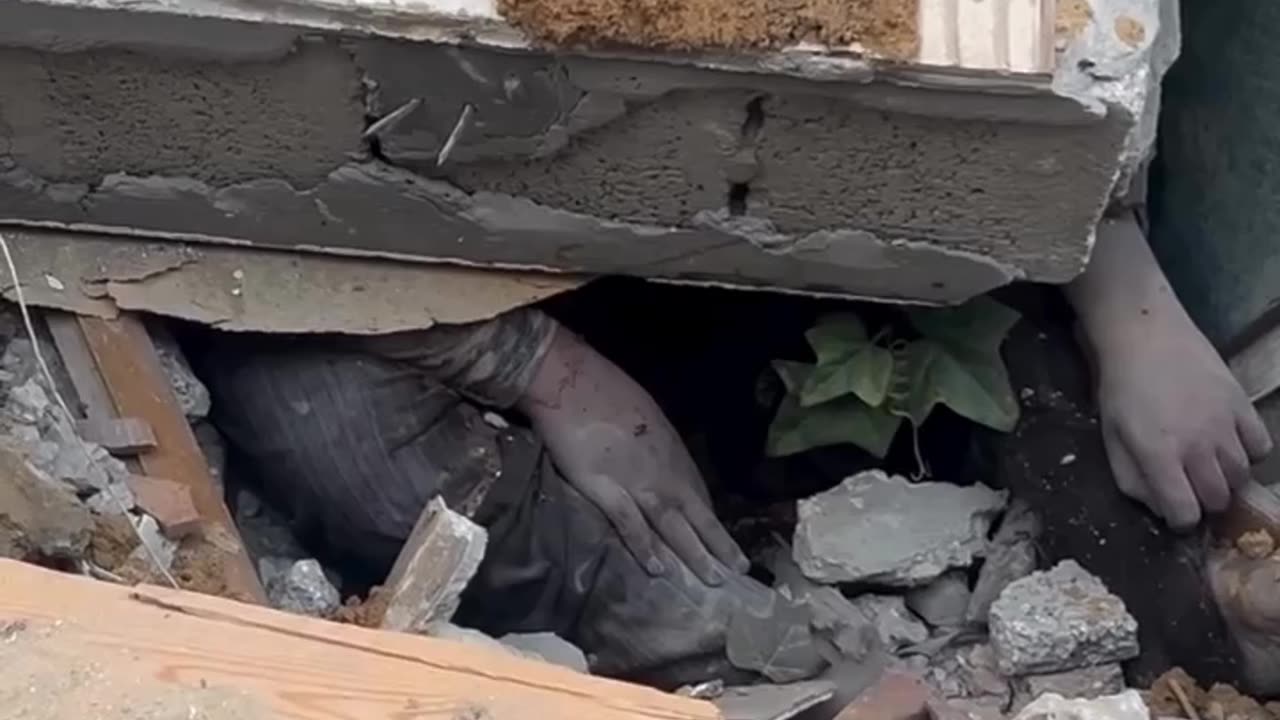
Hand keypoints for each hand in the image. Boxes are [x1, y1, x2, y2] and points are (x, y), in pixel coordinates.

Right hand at [518, 322, 749, 584]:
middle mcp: (662, 469)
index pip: (698, 492)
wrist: (569, 379)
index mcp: (671, 450)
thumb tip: (656, 458)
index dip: (711, 520)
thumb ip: (652, 442)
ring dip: (694, 554)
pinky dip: (646, 549)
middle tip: (740, 570)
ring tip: (713, 580)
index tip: (724, 541)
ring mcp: (637, 481)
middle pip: (697, 513)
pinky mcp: (606, 489)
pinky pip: (631, 524)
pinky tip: (660, 570)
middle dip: (719, 543)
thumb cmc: (603, 388)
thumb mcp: (644, 413)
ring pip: (673, 525)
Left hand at [1094, 313, 1270, 527]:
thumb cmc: (1120, 388)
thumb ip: (1132, 479)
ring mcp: (1225, 425)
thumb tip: (1159, 508)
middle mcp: (1197, 445)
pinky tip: (1230, 443)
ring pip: (1242, 477)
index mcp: (1159, 455)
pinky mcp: (1243, 404)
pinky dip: (1249, 452)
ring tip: (1208, 463)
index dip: (1180, 519)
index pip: (1186, 513)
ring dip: (1225, 478)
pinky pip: (1261, 446)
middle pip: (1218, 499)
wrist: (1144, 335)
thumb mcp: (1111, 437)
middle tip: (1191, 485)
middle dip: (1204, 501)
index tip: (1175, 509)